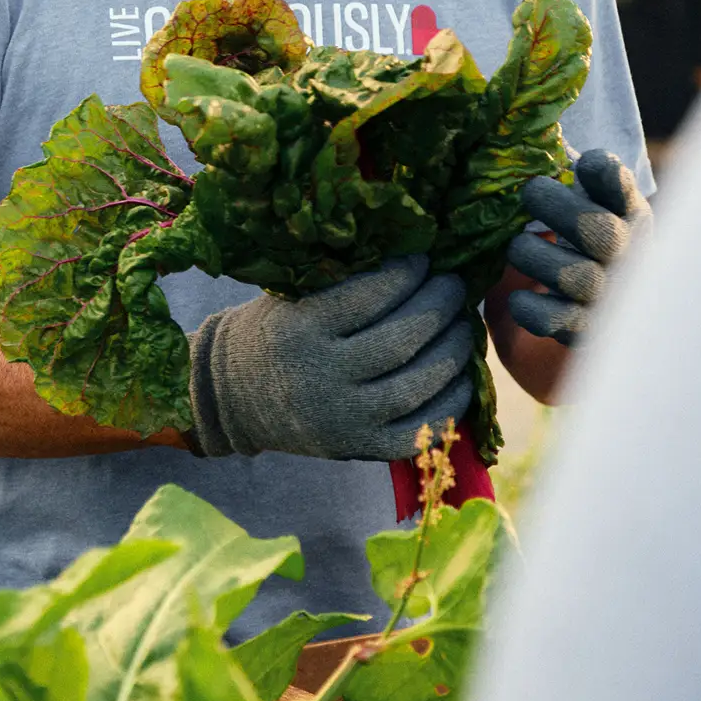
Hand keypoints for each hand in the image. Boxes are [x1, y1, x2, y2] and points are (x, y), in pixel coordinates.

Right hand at [187, 254, 474, 459]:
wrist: (235, 397)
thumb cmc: (275, 332)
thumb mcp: (291, 297)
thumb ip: (343, 279)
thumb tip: (413, 253)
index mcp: (299, 329)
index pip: (368, 297)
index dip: (407, 274)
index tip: (424, 258)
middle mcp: (319, 375)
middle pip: (400, 340)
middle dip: (439, 307)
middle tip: (456, 285)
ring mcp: (340, 418)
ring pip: (416, 385)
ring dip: (453, 351)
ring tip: (465, 324)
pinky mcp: (357, 448)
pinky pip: (418, 431)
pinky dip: (450, 404)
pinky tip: (463, 376)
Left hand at [507, 151, 651, 346]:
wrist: (592, 309)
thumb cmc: (579, 237)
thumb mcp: (585, 200)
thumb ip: (569, 172)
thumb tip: (529, 135)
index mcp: (629, 214)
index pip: (624, 190)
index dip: (606, 174)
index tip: (584, 164)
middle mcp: (628, 255)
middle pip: (599, 231)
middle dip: (556, 208)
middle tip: (530, 193)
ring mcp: (610, 297)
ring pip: (575, 276)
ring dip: (534, 256)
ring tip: (518, 247)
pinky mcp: (586, 331)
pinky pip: (555, 320)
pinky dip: (530, 308)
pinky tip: (517, 296)